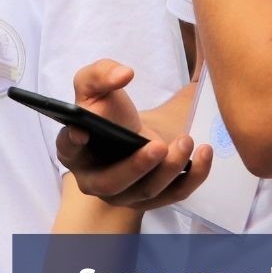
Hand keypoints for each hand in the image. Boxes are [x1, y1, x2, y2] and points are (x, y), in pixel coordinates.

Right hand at [55, 62, 210, 211]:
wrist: (132, 135)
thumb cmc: (109, 112)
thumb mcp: (98, 85)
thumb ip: (102, 72)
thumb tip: (123, 74)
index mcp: (73, 150)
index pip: (68, 148)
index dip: (72, 142)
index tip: (83, 132)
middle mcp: (94, 180)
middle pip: (111, 183)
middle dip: (136, 167)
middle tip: (158, 145)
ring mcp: (125, 195)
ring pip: (147, 191)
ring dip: (169, 169)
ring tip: (187, 140)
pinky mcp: (155, 200)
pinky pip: (175, 195)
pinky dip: (194, 176)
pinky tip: (204, 153)